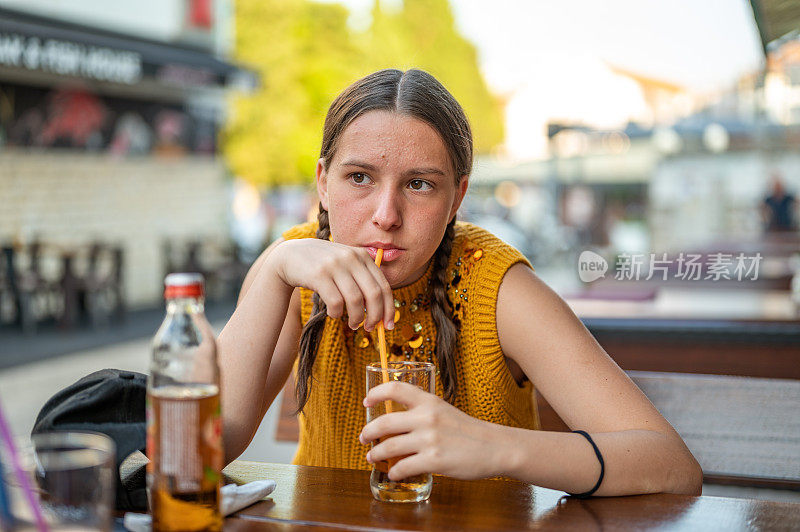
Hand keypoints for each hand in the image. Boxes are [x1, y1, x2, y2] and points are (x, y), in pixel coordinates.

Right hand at [271, 239, 393, 330]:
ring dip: (356, 318)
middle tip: (369, 328)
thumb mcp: (346, 265)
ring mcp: (334, 265)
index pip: (384, 286)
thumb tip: (382, 312)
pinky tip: (334, 314)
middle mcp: (351, 257)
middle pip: (373, 294)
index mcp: (362, 256)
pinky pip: (336, 302)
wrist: (291, 255)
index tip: (388, 325)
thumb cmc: (324, 267)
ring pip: (355, 300)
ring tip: (353, 324)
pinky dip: (337, 314)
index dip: (389, 308)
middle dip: (375, 316)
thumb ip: (363, 280)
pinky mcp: (318, 274)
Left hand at [359, 381, 504, 480]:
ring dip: (376, 454)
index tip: (366, 400)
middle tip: (363, 438)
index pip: (396, 388)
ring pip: (389, 447)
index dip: (376, 393)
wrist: (494, 447)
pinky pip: (403, 467)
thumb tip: (397, 422)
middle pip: (384, 422)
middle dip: (368, 432)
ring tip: (372, 457)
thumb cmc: (468, 431)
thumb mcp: (444, 411)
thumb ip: (423, 412)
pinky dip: (394, 472)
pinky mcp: (434, 460)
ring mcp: (430, 439)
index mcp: (429, 402)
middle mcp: (427, 417)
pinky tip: (394, 473)